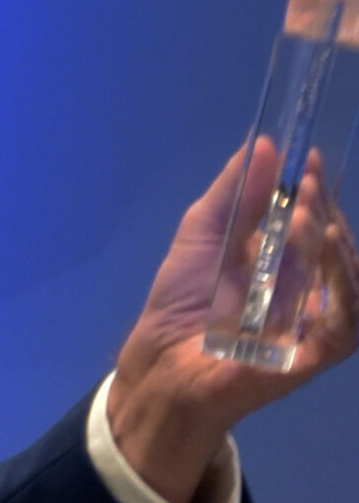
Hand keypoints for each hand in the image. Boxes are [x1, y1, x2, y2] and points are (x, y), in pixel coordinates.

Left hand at [108, 139, 354, 502]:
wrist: (163, 358)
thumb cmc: (182, 298)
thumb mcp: (204, 232)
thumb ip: (235, 193)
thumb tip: (264, 144)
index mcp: (286, 261)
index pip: (315, 221)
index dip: (316, 190)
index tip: (309, 157)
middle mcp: (309, 288)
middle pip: (334, 244)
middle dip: (323, 209)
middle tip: (307, 181)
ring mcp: (316, 320)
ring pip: (346, 276)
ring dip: (330, 239)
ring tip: (306, 211)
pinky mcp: (316, 351)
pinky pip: (346, 319)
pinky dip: (341, 283)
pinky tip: (323, 248)